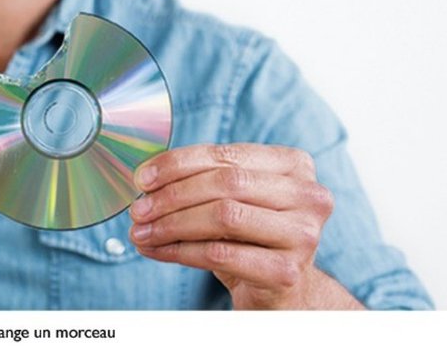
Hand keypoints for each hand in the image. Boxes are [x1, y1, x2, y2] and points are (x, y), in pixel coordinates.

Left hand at [128, 143, 361, 309]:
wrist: (282, 291)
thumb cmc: (251, 235)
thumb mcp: (234, 199)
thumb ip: (202, 178)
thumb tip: (146, 177)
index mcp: (295, 164)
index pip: (226, 154)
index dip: (178, 163)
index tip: (141, 177)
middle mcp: (308, 195)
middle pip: (226, 183)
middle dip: (172, 195)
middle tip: (138, 209)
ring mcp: (303, 235)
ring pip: (224, 216)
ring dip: (172, 224)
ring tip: (142, 232)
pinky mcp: (287, 272)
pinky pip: (221, 254)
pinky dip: (181, 251)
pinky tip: (158, 251)